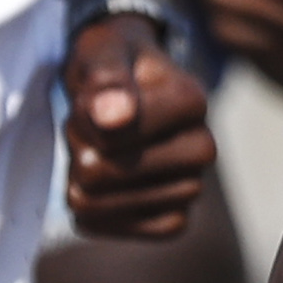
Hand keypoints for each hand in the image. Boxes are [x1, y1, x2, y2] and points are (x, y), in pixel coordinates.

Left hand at [64, 10, 214, 239]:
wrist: (123, 92)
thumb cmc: (111, 67)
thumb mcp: (101, 54)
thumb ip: (107, 79)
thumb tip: (116, 116)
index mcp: (192, 101)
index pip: (108, 135)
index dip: (82, 119)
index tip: (92, 100)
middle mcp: (203, 148)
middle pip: (101, 173)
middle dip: (79, 149)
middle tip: (91, 127)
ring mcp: (191, 188)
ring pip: (100, 205)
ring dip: (79, 180)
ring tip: (96, 151)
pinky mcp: (174, 220)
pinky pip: (116, 229)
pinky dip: (94, 213)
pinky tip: (98, 187)